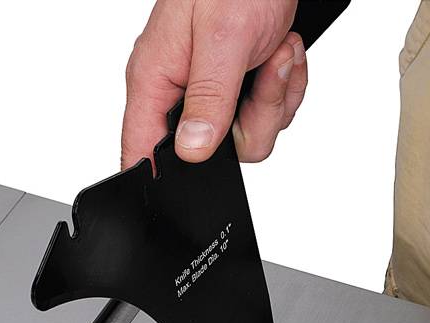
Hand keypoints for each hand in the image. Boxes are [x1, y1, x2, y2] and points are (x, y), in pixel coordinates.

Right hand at [122, 0, 305, 167]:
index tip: (202, 168)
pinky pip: (269, 111)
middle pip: (217, 152)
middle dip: (255, 118)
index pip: (142, 148)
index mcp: (156, 78)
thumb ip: (208, 100)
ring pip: (250, 134)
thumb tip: (192, 151)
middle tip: (262, 75)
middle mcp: (182, 88)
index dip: (166, 174)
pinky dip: (287, 84)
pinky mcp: (241, 83)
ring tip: (275, 52)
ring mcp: (214, 88)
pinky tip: (281, 52)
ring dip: (276, 95)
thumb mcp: (223, 40)